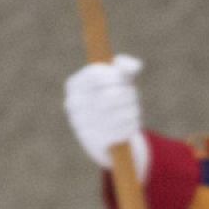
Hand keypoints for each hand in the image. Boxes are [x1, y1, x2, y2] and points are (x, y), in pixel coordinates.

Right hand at [63, 54, 149, 176]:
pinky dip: (132, 124)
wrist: (103, 137)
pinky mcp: (94, 142)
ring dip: (133, 109)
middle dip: (129, 93)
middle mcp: (73, 104)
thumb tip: (135, 66)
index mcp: (74, 85)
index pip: (95, 74)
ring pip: (122, 112)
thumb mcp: (116, 79)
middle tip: (132, 95)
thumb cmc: (110, 98)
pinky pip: (123, 129)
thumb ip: (124, 67)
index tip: (124, 79)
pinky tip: (130, 123)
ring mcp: (82, 124)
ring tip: (132, 110)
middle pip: (112, 94)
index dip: (115, 75)